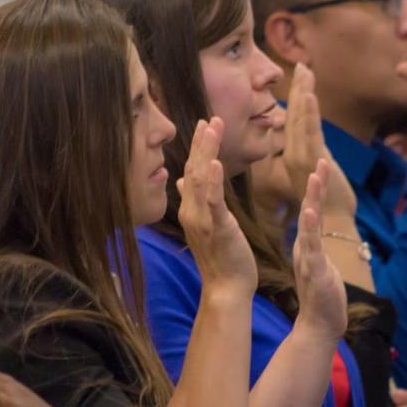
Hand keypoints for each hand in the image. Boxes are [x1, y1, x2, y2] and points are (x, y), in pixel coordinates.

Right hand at [177, 118, 257, 296]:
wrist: (225, 288)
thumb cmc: (220, 258)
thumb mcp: (205, 225)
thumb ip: (194, 201)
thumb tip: (181, 178)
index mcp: (190, 210)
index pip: (191, 172)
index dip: (197, 148)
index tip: (204, 125)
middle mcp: (190, 212)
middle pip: (193, 169)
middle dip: (202, 142)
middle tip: (209, 118)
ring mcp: (201, 220)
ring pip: (200, 179)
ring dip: (207, 151)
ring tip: (212, 127)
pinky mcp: (217, 228)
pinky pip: (213, 202)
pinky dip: (212, 181)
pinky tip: (214, 163)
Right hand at [283, 63, 356, 215]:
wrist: (332, 224)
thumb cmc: (327, 201)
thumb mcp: (318, 170)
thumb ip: (314, 151)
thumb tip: (314, 136)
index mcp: (292, 155)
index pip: (292, 121)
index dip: (295, 97)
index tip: (300, 76)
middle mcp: (292, 154)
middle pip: (294, 115)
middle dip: (298, 89)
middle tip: (301, 65)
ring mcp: (301, 158)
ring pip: (299, 121)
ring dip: (302, 95)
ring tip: (305, 73)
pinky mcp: (313, 163)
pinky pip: (310, 133)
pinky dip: (309, 114)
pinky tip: (310, 97)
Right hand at [292, 160, 347, 341]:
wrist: (320, 325)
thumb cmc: (322, 296)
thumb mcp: (320, 263)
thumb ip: (317, 246)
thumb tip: (319, 233)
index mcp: (308, 244)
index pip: (313, 210)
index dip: (316, 189)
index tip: (321, 164)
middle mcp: (305, 247)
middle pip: (310, 209)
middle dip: (316, 184)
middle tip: (321, 158)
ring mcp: (309, 257)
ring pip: (310, 223)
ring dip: (313, 198)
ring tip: (316, 176)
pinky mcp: (314, 270)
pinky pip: (311, 245)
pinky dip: (310, 228)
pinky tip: (310, 211)